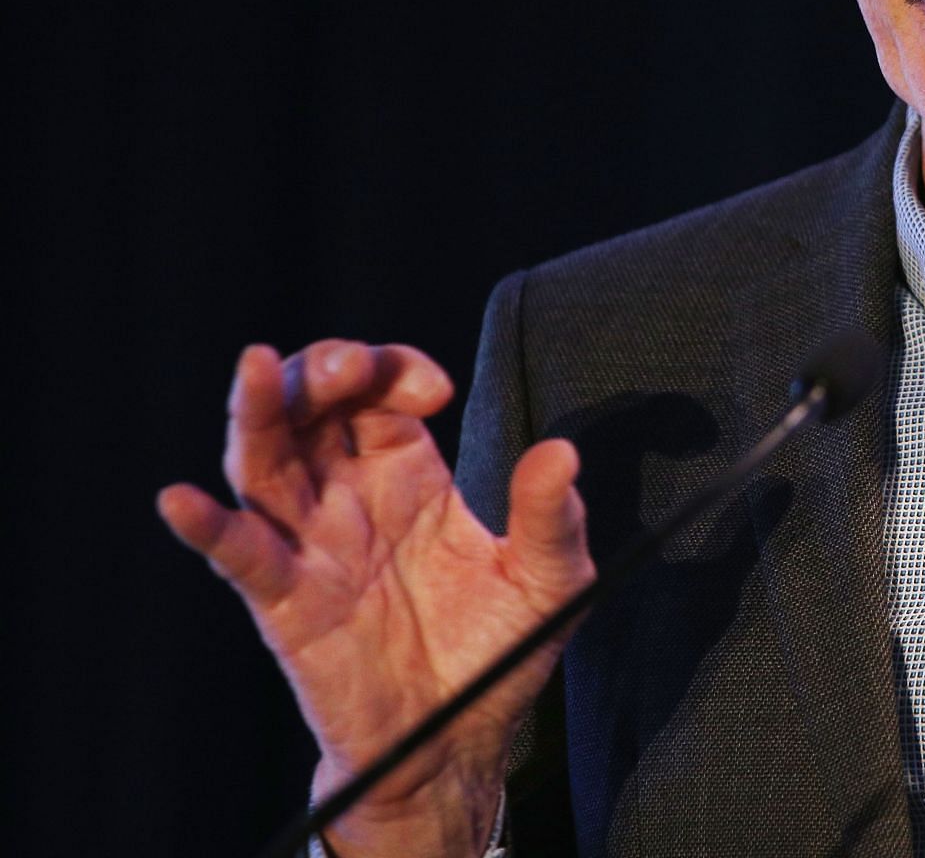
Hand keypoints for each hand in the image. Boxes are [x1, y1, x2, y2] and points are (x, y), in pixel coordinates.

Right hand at [157, 341, 593, 856]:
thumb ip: (553, 518)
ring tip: (256, 368)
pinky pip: (238, 556)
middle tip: (347, 365)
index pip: (379, 390)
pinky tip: (182, 500)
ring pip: (263, 461)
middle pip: (309, 406)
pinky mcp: (287, 603)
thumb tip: (561, 452)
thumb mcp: (550, 580)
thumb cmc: (500, 650)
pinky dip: (207, 527)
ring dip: (255, 412)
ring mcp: (312, 544)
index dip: (395, 369)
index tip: (436, 391)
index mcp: (408, 471)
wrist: (459, 740)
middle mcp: (349, 495)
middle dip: (321, 368)